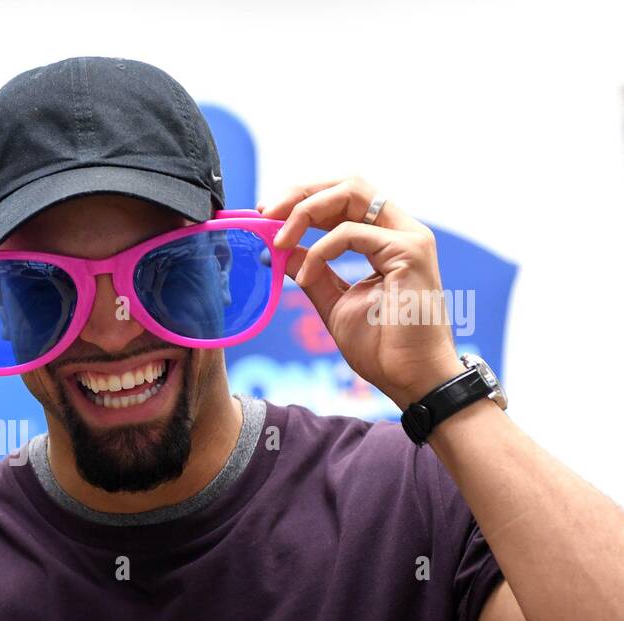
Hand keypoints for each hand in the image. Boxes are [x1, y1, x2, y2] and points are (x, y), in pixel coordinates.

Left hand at [262, 176, 464, 409]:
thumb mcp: (333, 301)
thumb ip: (311, 272)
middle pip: (348, 185)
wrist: (410, 378)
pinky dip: (320, 251)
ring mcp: (409, 237)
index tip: (269, 216)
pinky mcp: (409, 252)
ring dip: (306, 211)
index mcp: (386, 239)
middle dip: (301, 193)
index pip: (344, 199)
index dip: (304, 201)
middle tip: (266, 213)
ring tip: (278, 240)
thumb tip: (281, 250)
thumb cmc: (381, 347)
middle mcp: (401, 231)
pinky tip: (306, 277)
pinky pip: (352, 233)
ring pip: (351, 194)